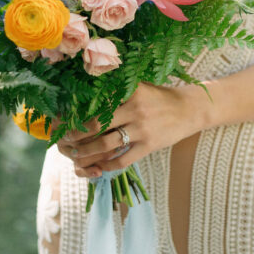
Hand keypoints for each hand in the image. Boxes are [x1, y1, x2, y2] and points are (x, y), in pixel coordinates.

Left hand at [57, 80, 203, 178]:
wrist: (190, 109)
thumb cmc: (160, 97)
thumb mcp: (139, 86)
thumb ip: (117, 88)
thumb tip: (87, 93)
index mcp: (129, 91)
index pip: (96, 102)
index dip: (77, 112)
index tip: (63, 118)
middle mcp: (134, 109)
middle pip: (96, 124)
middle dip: (76, 134)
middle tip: (65, 140)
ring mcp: (143, 129)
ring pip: (106, 145)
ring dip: (87, 152)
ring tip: (76, 155)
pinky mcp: (150, 146)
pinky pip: (123, 159)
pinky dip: (107, 165)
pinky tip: (98, 167)